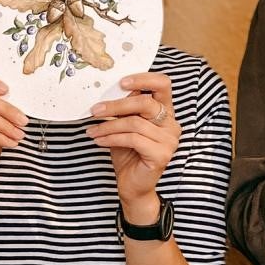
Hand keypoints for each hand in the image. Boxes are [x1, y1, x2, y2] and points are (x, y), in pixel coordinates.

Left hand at [87, 72, 179, 216]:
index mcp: (165, 112)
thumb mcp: (123, 126)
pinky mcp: (162, 154)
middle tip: (95, 110)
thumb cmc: (128, 154)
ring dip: (108, 126)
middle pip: (146, 102)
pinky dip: (112, 138)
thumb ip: (124, 109)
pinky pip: (133, 139)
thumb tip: (107, 91)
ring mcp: (169, 140)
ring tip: (92, 131)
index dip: (144, 79)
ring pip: (135, 122)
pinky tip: (99, 141)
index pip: (163, 84)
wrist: (132, 186)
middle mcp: (171, 124)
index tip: (121, 82)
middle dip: (116, 105)